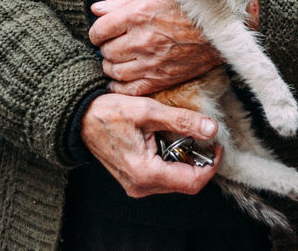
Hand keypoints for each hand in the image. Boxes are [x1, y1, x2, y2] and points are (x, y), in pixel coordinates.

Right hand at [80, 93, 220, 196]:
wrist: (80, 118)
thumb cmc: (109, 112)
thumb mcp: (148, 110)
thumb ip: (181, 120)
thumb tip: (211, 128)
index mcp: (146, 173)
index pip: (193, 181)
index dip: (211, 164)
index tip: (218, 145)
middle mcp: (141, 186)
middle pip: (186, 184)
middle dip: (200, 162)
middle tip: (203, 137)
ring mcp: (137, 186)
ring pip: (176, 182)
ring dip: (186, 161)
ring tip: (184, 136)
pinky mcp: (135, 180)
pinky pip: (164, 178)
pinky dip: (173, 161)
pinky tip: (169, 141)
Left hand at [89, 0, 220, 95]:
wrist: (219, 26)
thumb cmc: (188, 4)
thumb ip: (122, 2)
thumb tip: (95, 9)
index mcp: (138, 14)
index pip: (99, 30)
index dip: (96, 32)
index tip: (102, 32)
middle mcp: (142, 39)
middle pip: (106, 52)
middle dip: (106, 48)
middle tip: (113, 43)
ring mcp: (152, 61)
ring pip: (114, 71)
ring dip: (112, 66)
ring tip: (119, 59)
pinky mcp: (162, 78)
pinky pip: (131, 89)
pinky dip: (121, 86)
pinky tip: (123, 78)